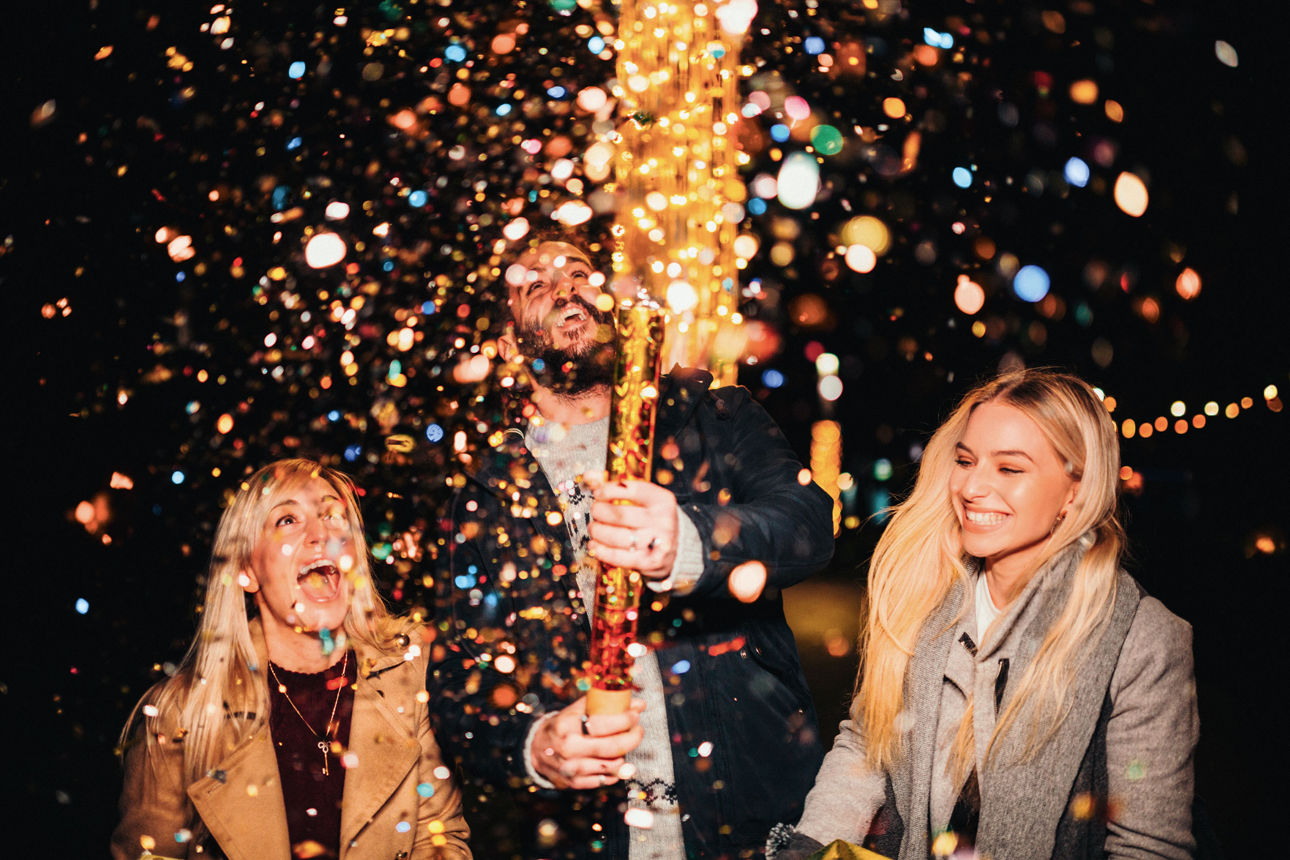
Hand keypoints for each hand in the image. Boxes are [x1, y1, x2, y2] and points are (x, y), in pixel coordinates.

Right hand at [529, 696, 644, 789]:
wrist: (536, 751)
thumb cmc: (562, 727)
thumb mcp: (574, 710)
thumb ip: (602, 704)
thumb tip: (637, 703)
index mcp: (567, 726)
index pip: (603, 723)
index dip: (625, 719)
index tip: (636, 713)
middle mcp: (569, 749)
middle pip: (612, 747)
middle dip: (632, 738)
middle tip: (638, 730)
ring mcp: (572, 769)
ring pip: (612, 765)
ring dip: (625, 754)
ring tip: (624, 744)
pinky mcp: (575, 784)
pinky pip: (606, 779)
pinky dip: (616, 770)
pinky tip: (616, 759)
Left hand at [584, 473, 678, 579]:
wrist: (675, 547)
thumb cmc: (652, 519)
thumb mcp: (642, 499)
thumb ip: (616, 486)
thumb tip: (589, 477)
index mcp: (662, 500)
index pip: (631, 490)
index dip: (608, 490)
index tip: (597, 493)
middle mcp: (663, 520)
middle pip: (620, 514)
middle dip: (600, 512)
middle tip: (595, 512)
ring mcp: (658, 542)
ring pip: (618, 536)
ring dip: (599, 532)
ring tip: (594, 529)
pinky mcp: (651, 561)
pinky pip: (620, 557)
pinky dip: (602, 551)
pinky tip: (595, 546)